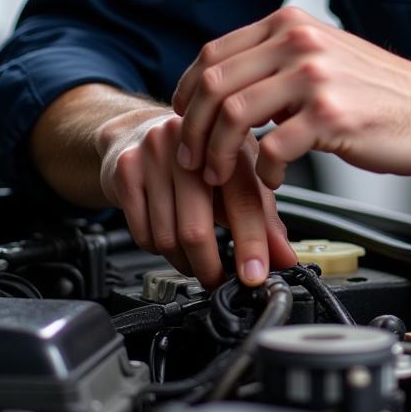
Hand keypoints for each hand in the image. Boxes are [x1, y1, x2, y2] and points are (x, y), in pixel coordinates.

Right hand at [97, 110, 296, 288]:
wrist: (137, 131)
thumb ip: (262, 215)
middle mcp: (193, 143)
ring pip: (167, 237)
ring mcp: (155, 155)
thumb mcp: (237, 173)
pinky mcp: (126, 171)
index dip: (252, 243)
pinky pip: (143, 233)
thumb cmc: (198, 154)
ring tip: (194, 257)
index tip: (254, 275)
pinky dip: (158, 249)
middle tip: (218, 279)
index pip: (244, 200)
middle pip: (197, 228)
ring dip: (184, 261)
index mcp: (230, 141)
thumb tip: (284, 257)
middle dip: (209, 265)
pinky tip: (168, 237)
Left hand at [171, 7, 410, 189]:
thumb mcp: (325, 56)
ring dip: (218, 154)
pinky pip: (272, 148)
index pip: (213, 53)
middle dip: (193, 129)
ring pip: (232, 115)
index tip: (184, 120)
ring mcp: (315, 77)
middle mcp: (299, 43)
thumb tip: (227, 85)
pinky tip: (274, 179)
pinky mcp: (330, 115)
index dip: (187, 93)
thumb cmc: (383, 94)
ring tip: (224, 175)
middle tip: (193, 159)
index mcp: (292, 25)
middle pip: (213, 84)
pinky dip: (264, 171)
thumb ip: (278, 61)